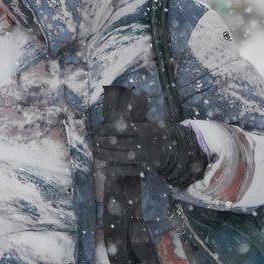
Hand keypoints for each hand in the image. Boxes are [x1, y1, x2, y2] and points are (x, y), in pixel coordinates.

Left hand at [94, 116, 209, 188]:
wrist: (172, 150)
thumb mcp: (147, 120)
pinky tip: (102, 169)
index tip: (98, 128)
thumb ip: (137, 111)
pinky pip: (127, 171)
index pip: (125, 129)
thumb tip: (132, 93)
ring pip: (122, 157)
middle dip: (104, 142)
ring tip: (94, 152)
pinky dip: (114, 170)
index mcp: (148, 130)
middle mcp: (147, 144)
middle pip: (121, 144)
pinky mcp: (145, 169)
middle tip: (92, 141)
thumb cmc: (152, 132)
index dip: (110, 129)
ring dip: (105, 155)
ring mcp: (146, 158)